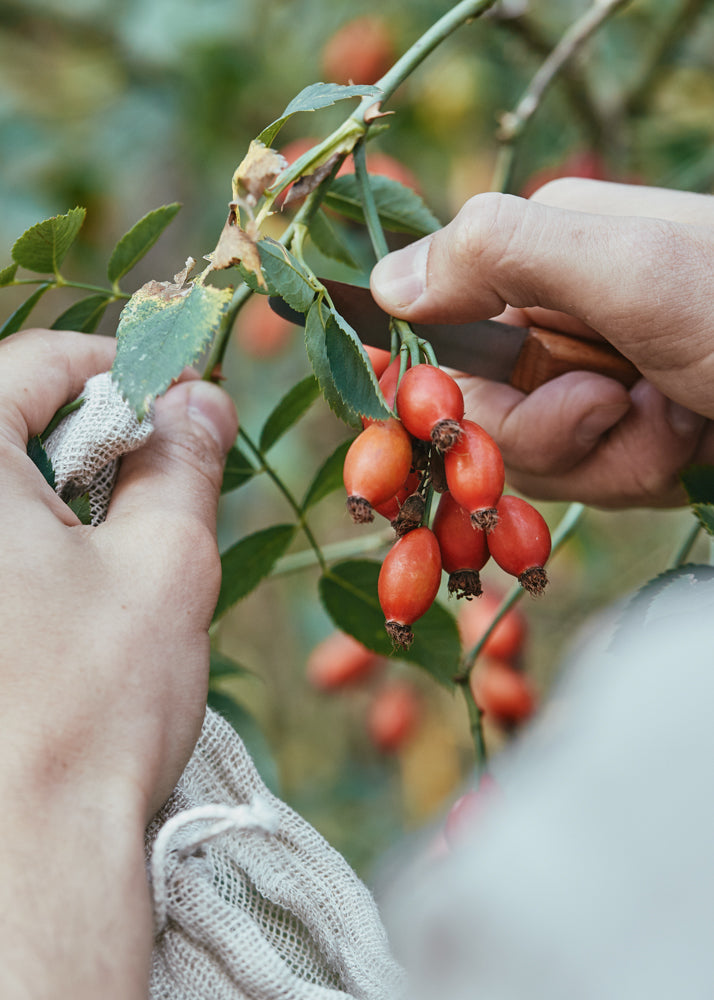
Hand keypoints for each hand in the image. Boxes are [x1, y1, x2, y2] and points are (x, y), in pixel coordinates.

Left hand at [0, 328, 236, 996]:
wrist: (22, 857)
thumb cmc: (93, 705)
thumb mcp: (164, 563)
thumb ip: (183, 461)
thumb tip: (202, 399)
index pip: (40, 362)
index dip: (127, 368)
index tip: (185, 395)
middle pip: (10, 419)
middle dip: (96, 436)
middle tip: (164, 481)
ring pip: (1, 486)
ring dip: (65, 494)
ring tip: (122, 552)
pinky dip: (32, 543)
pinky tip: (70, 597)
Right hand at [370, 180, 713, 507]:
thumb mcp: (627, 269)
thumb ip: (496, 255)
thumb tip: (381, 283)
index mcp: (534, 259)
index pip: (433, 344)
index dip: (446, 400)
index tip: (472, 424)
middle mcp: (551, 318)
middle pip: (481, 418)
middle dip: (553, 435)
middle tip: (622, 404)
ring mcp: (586, 379)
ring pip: (536, 461)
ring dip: (610, 455)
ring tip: (675, 415)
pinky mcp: (622, 432)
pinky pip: (589, 481)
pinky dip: (640, 470)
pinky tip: (687, 435)